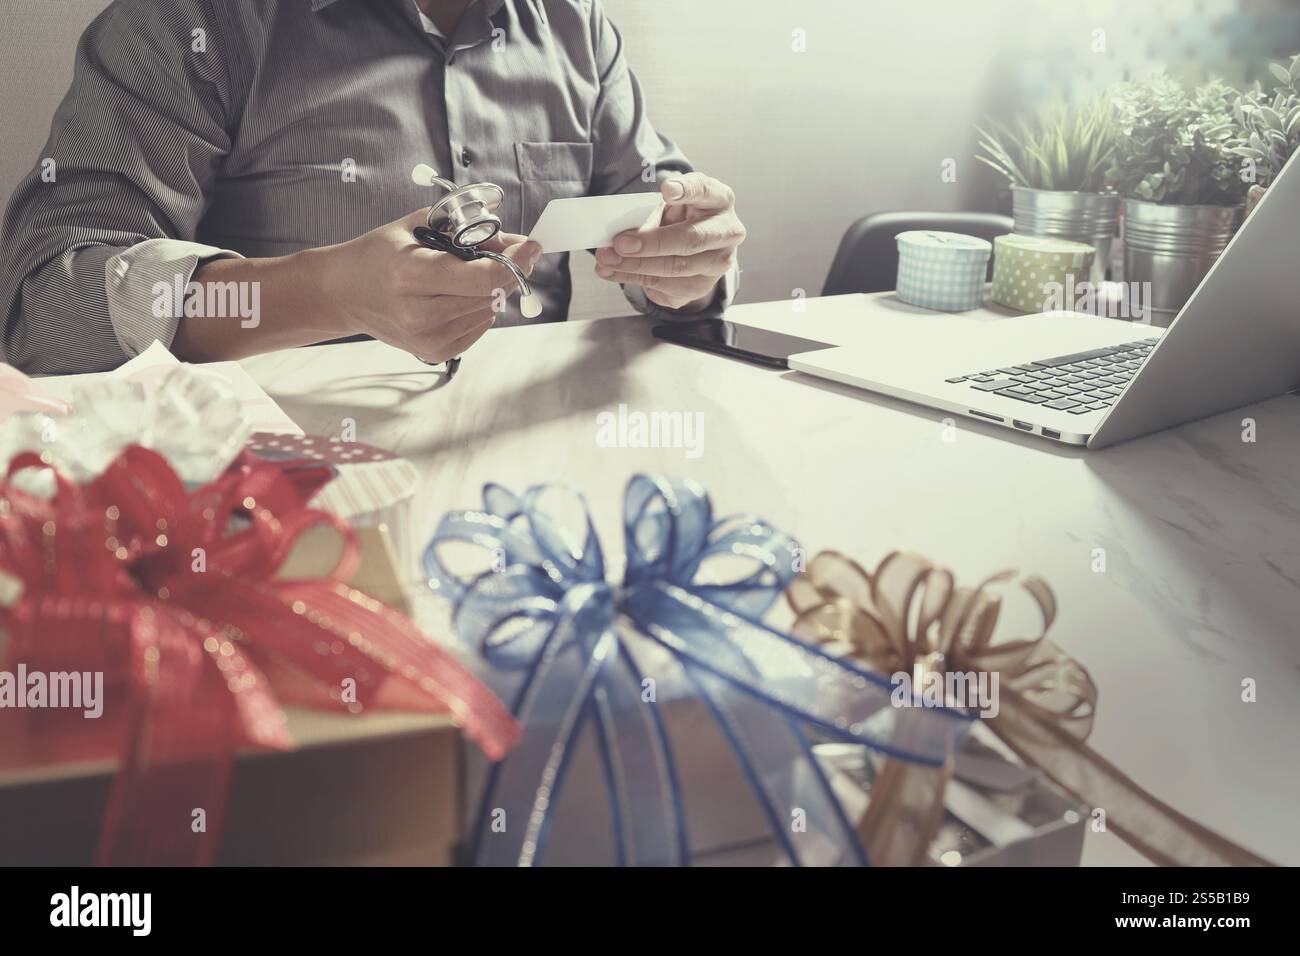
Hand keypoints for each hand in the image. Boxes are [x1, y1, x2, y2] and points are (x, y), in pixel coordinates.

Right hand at [313, 209, 539, 362]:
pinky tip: (457, 295)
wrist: (344, 292)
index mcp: (412, 275)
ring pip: (489, 311)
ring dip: (491, 290)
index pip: (483, 278)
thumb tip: (514, 241)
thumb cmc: (379, 254)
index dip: (515, 262)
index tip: (530, 246)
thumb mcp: (419, 226)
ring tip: (465, 274)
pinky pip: (479, 327)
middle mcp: (419, 313)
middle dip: (506, 271)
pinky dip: (479, 308)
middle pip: (491, 295)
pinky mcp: (434, 352)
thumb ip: (469, 231)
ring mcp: (427, 339)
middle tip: (503, 253)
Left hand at [593, 172, 743, 310]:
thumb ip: (652, 213)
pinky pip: (664, 284)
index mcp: (719, 199)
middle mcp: (727, 231)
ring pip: (676, 267)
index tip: (666, 191)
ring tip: (607, 258)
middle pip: (692, 239)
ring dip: (636, 264)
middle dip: (653, 242)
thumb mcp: (669, 207)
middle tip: (621, 243)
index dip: (687, 191)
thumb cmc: (681, 219)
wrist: (697, 251)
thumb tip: (622, 234)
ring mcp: (719, 262)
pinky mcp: (701, 286)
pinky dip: (632, 277)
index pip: (706, 191)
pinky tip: (612, 271)